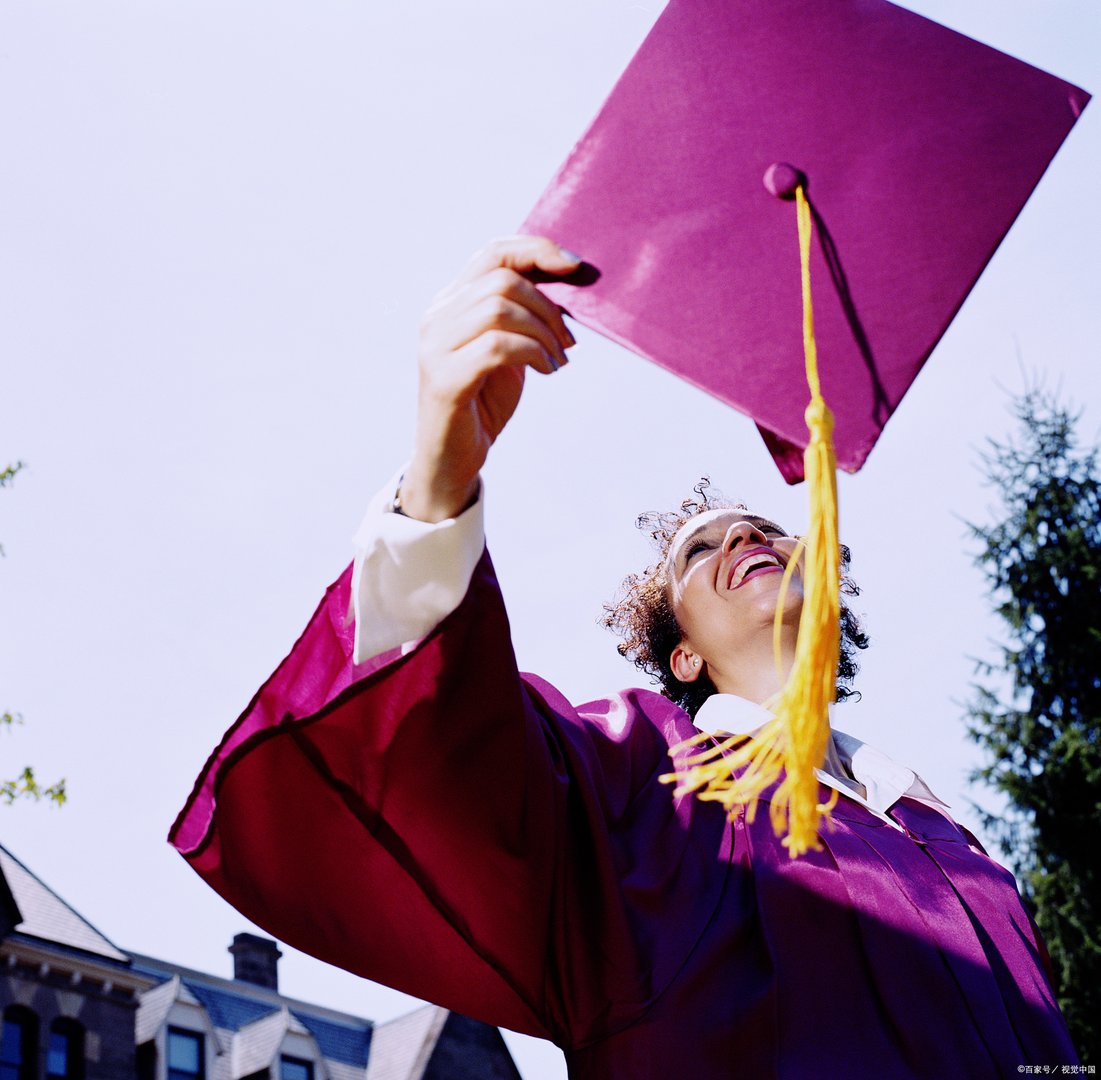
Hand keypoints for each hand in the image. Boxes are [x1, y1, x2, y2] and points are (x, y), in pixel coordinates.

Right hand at [399, 236, 579, 521]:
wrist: (453, 459)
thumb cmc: (484, 403)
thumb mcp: (509, 350)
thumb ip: (524, 316)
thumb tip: (568, 283)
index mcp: (450, 302)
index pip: (492, 253)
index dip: (536, 251)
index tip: (575, 266)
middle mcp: (436, 317)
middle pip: (501, 281)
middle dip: (548, 306)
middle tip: (570, 341)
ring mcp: (435, 347)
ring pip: (499, 309)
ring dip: (543, 333)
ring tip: (559, 360)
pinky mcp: (444, 378)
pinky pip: (497, 347)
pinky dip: (532, 353)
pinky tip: (547, 371)